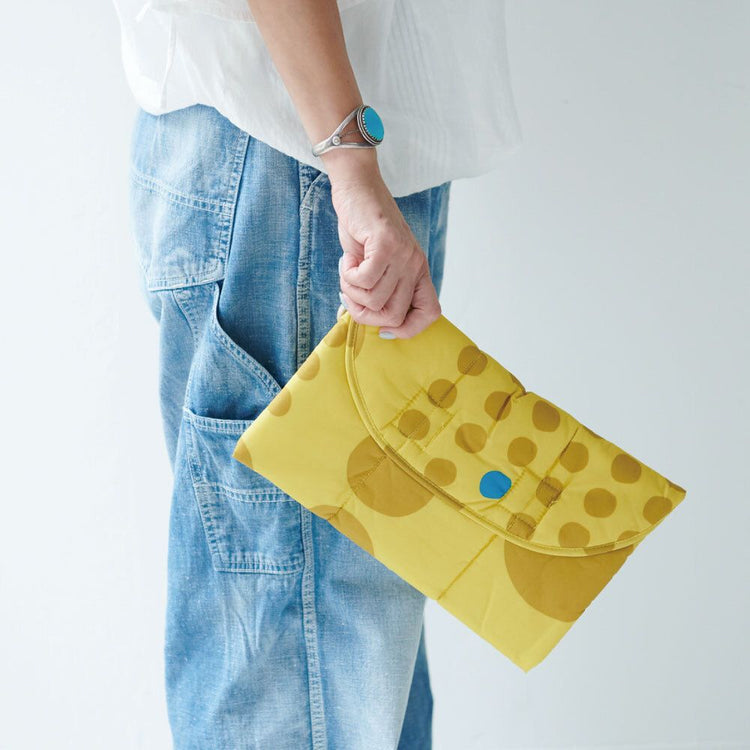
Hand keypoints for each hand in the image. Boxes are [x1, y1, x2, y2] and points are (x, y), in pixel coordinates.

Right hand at [323, 148, 441, 338]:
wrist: (358, 189)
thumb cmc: (364, 229)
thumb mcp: (379, 263)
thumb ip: (381, 289)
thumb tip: (370, 320)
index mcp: (418, 272)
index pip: (429, 314)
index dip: (408, 329)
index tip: (383, 328)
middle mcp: (415, 265)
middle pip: (393, 315)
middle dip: (365, 314)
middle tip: (350, 296)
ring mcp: (402, 255)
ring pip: (374, 299)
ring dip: (352, 291)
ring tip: (348, 271)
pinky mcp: (385, 245)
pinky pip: (364, 280)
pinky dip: (348, 276)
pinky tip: (348, 260)